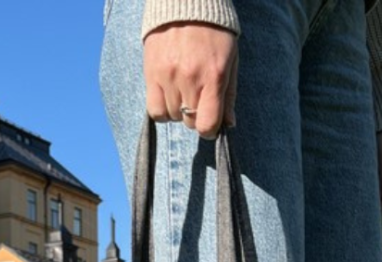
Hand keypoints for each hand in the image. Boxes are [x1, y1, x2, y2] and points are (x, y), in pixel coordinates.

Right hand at [143, 22, 238, 138]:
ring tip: (183, 89)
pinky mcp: (152, 74)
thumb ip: (228, 94)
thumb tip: (228, 125)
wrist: (187, 2)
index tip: (210, 123)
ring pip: (173, 117)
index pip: (207, 124)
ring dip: (179, 110)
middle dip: (196, 115)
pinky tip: (169, 97)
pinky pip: (155, 111)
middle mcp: (190, 79)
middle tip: (198, 97)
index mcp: (213, 76)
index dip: (210, 129)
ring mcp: (169, 77)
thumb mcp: (230, 59)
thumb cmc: (214, 32)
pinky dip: (163, 111)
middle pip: (190, 122)